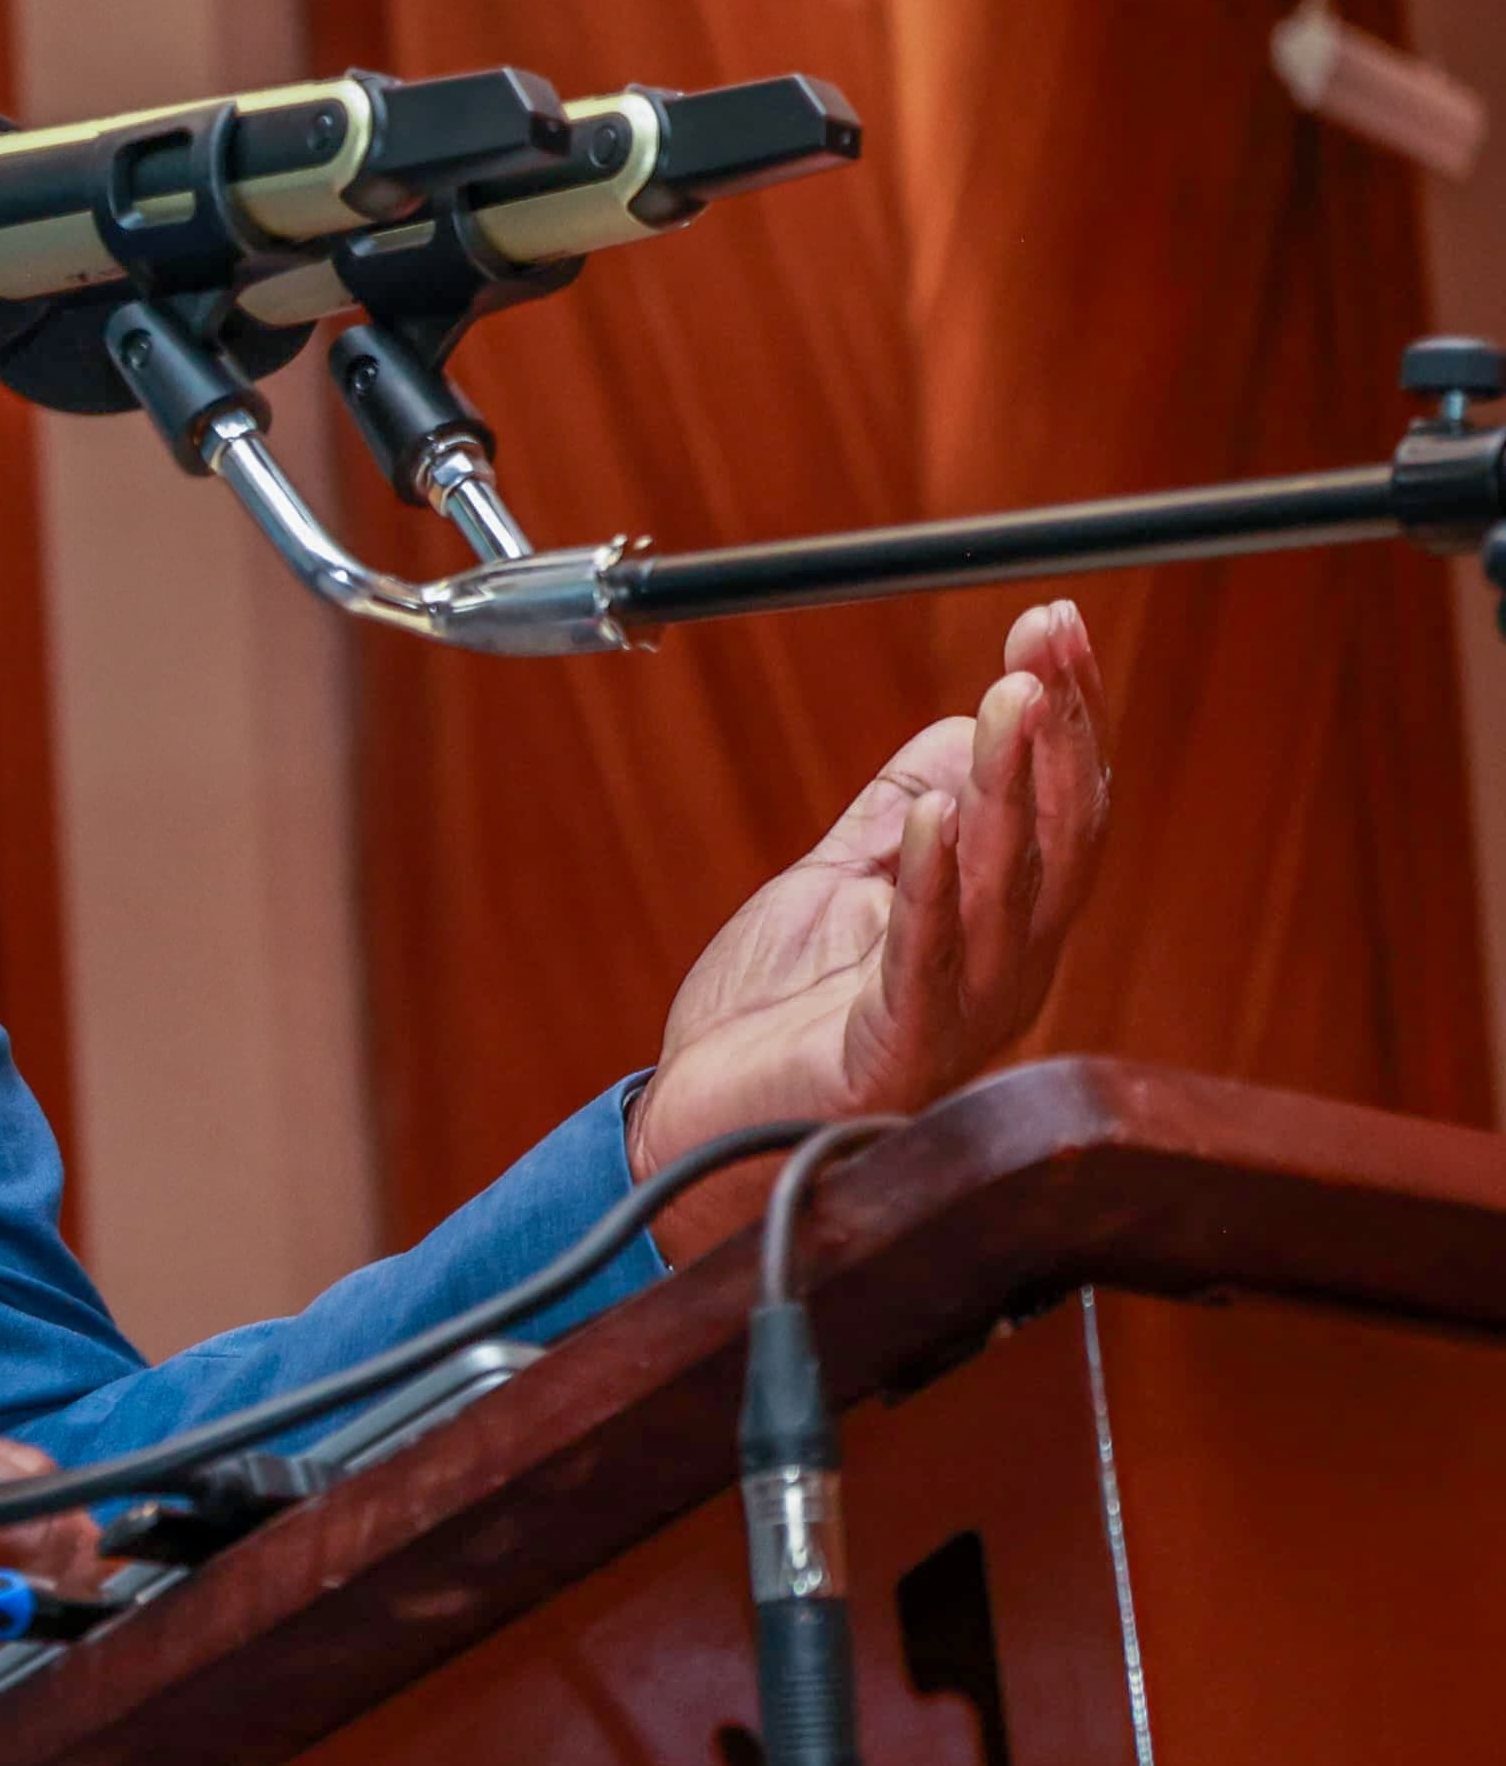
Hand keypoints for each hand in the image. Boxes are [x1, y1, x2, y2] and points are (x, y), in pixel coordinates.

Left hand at [628, 600, 1112, 1241]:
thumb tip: (962, 724)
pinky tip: (932, 814)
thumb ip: (900, 816)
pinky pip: (924, 961)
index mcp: (996, 933)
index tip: (1056, 626)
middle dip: (1059, 732)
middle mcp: (999, 976)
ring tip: (1009, 699)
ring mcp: (955, 1021)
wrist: (698, 1140)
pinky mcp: (892, 1058)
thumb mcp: (839, 887)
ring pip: (1005, 890)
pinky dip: (929, 883)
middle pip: (1056, 840)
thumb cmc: (774, 1027)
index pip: (1056, 809)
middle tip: (1050, 641)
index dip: (1067, 716)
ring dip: (1008, 787)